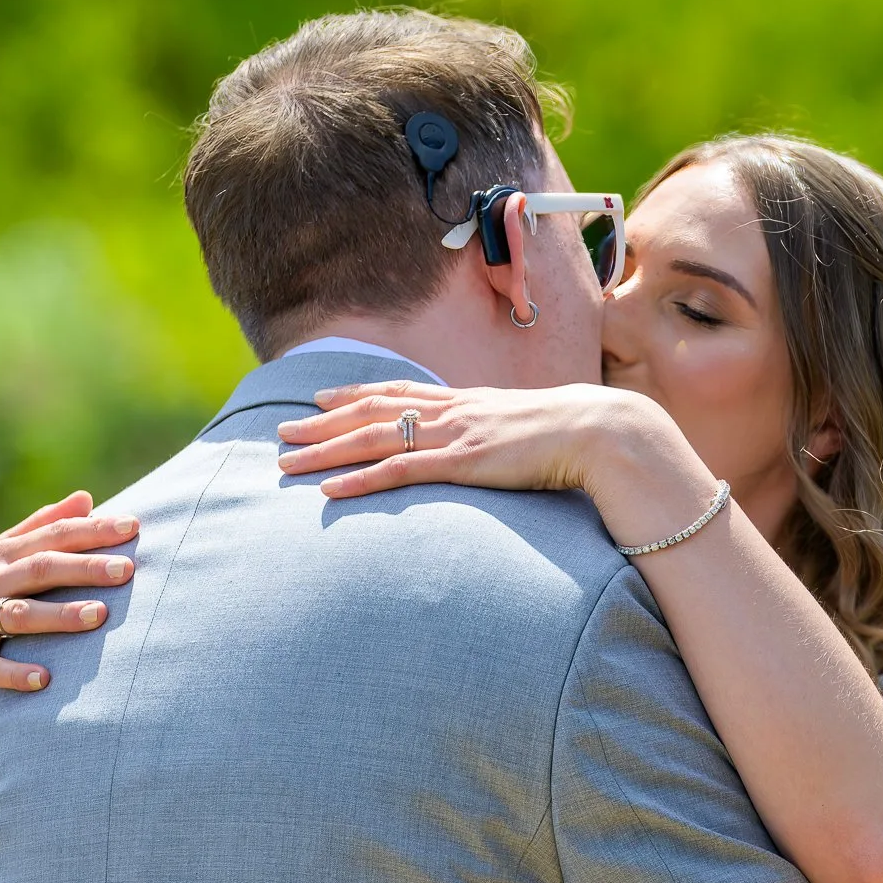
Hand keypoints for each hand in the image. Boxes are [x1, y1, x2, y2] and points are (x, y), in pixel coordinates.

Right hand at [0, 491, 137, 748]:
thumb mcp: (1, 558)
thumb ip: (42, 527)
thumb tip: (85, 498)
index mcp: (2, 556)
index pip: (52, 536)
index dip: (92, 530)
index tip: (133, 526)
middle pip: (40, 570)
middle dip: (84, 568)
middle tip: (126, 569)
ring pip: (19, 615)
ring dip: (59, 615)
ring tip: (99, 614)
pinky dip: (15, 673)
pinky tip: (46, 678)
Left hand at [276, 381, 662, 500]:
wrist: (601, 433)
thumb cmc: (575, 436)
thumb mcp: (528, 428)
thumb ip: (501, 433)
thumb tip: (495, 445)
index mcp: (467, 401)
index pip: (399, 392)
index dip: (355, 393)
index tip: (320, 395)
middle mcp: (452, 412)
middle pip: (372, 412)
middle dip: (322, 421)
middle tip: (281, 430)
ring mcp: (454, 436)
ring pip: (374, 439)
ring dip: (326, 450)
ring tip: (287, 460)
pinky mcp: (462, 464)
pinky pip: (400, 472)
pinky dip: (360, 480)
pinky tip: (330, 489)